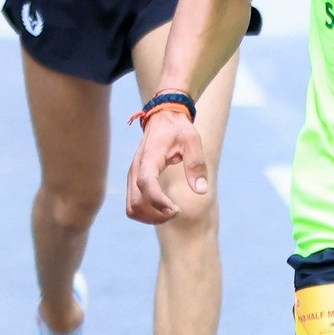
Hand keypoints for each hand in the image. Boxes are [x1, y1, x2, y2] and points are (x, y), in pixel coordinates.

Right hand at [126, 104, 206, 223]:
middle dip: (157, 214)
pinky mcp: (133, 181)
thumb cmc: (178, 129)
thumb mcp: (192, 141)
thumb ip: (196, 164)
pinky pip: (133, 205)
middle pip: (137, 202)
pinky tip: (163, 209)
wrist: (163, 117)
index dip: (159, 201)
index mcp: (149, 158)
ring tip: (171, 212)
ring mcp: (132, 176)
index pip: (146, 185)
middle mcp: (136, 169)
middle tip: (177, 210)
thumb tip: (201, 190)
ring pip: (132, 208)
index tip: (176, 209)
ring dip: (151, 217)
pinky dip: (146, 213)